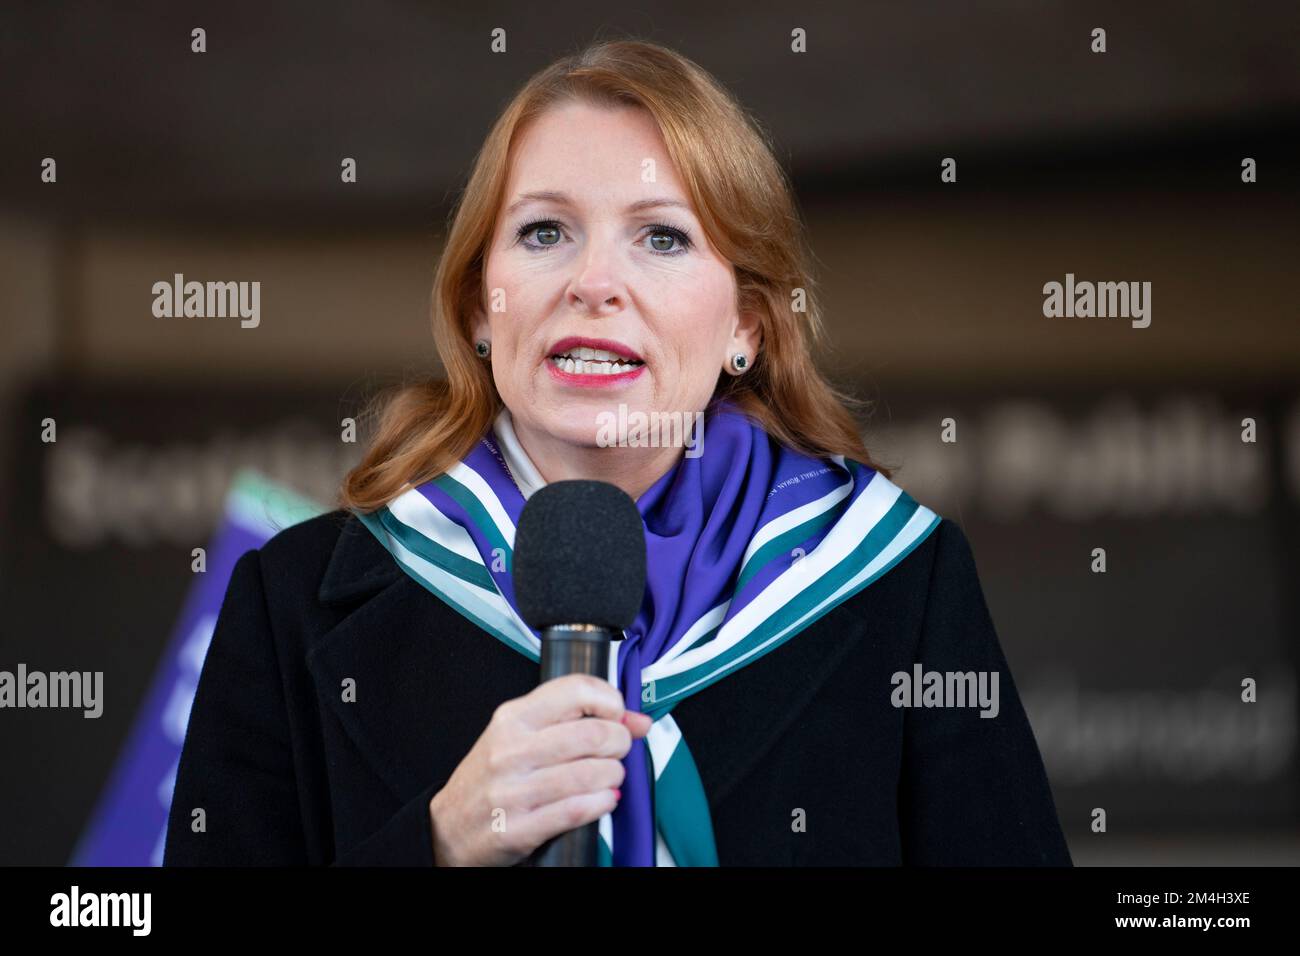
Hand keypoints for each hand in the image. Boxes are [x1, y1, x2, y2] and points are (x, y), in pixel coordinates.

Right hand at [428, 673, 652, 865]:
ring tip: (609, 777)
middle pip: (592, 734)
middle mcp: (511, 750)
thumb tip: (636, 720)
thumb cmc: (492, 776)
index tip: (618, 714)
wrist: (448, 827)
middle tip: (618, 750)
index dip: (610, 701)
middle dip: (620, 742)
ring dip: (613, 776)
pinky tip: (602, 800)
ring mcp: (512, 791)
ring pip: (590, 773)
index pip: (576, 690)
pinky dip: (601, 804)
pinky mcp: (518, 828)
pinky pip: (576, 810)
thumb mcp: (522, 735)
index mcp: (513, 718)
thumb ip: (575, 721)